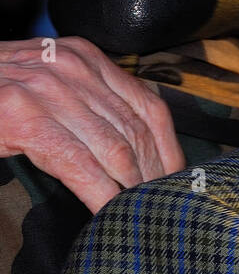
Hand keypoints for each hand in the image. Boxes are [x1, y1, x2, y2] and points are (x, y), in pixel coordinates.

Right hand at [0, 36, 185, 212]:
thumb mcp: (48, 86)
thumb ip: (89, 106)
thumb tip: (133, 151)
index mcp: (85, 58)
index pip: (149, 106)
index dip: (170, 149)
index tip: (178, 180)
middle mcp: (73, 68)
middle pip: (136, 131)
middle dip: (154, 176)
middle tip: (162, 207)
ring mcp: (48, 91)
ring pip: (114, 150)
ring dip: (132, 189)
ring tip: (141, 215)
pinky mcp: (24, 118)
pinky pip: (79, 164)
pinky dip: (101, 195)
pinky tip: (109, 215)